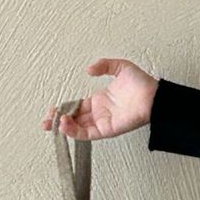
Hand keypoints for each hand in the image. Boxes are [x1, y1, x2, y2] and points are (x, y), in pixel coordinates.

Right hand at [41, 59, 158, 138]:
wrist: (154, 96)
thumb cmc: (142, 83)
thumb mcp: (120, 67)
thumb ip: (104, 65)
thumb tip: (89, 69)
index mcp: (100, 100)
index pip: (76, 107)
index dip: (63, 109)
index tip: (52, 110)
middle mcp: (99, 113)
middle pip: (73, 120)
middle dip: (58, 122)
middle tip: (45, 122)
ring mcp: (102, 122)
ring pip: (78, 128)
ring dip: (64, 127)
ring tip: (54, 122)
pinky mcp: (107, 129)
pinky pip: (88, 133)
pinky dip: (75, 131)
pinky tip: (65, 125)